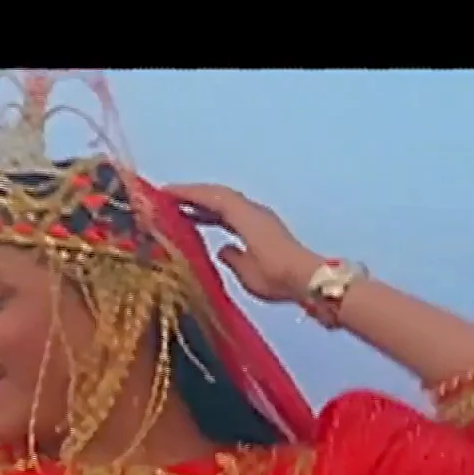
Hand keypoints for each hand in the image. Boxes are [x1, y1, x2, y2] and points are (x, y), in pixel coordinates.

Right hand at [163, 183, 327, 304]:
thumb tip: (222, 249)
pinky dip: (215, 215)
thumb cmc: (276, 276)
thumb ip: (231, 257)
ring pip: (227, 205)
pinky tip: (204, 224)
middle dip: (193, 194)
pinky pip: (233, 216)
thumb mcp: (247, 271)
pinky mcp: (265, 232)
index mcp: (246, 217)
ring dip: (203, 204)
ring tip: (180, 210)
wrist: (308, 281)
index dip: (188, 193)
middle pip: (220, 196)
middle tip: (167, 198)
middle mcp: (254, 213)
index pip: (213, 197)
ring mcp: (261, 221)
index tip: (164, 193)